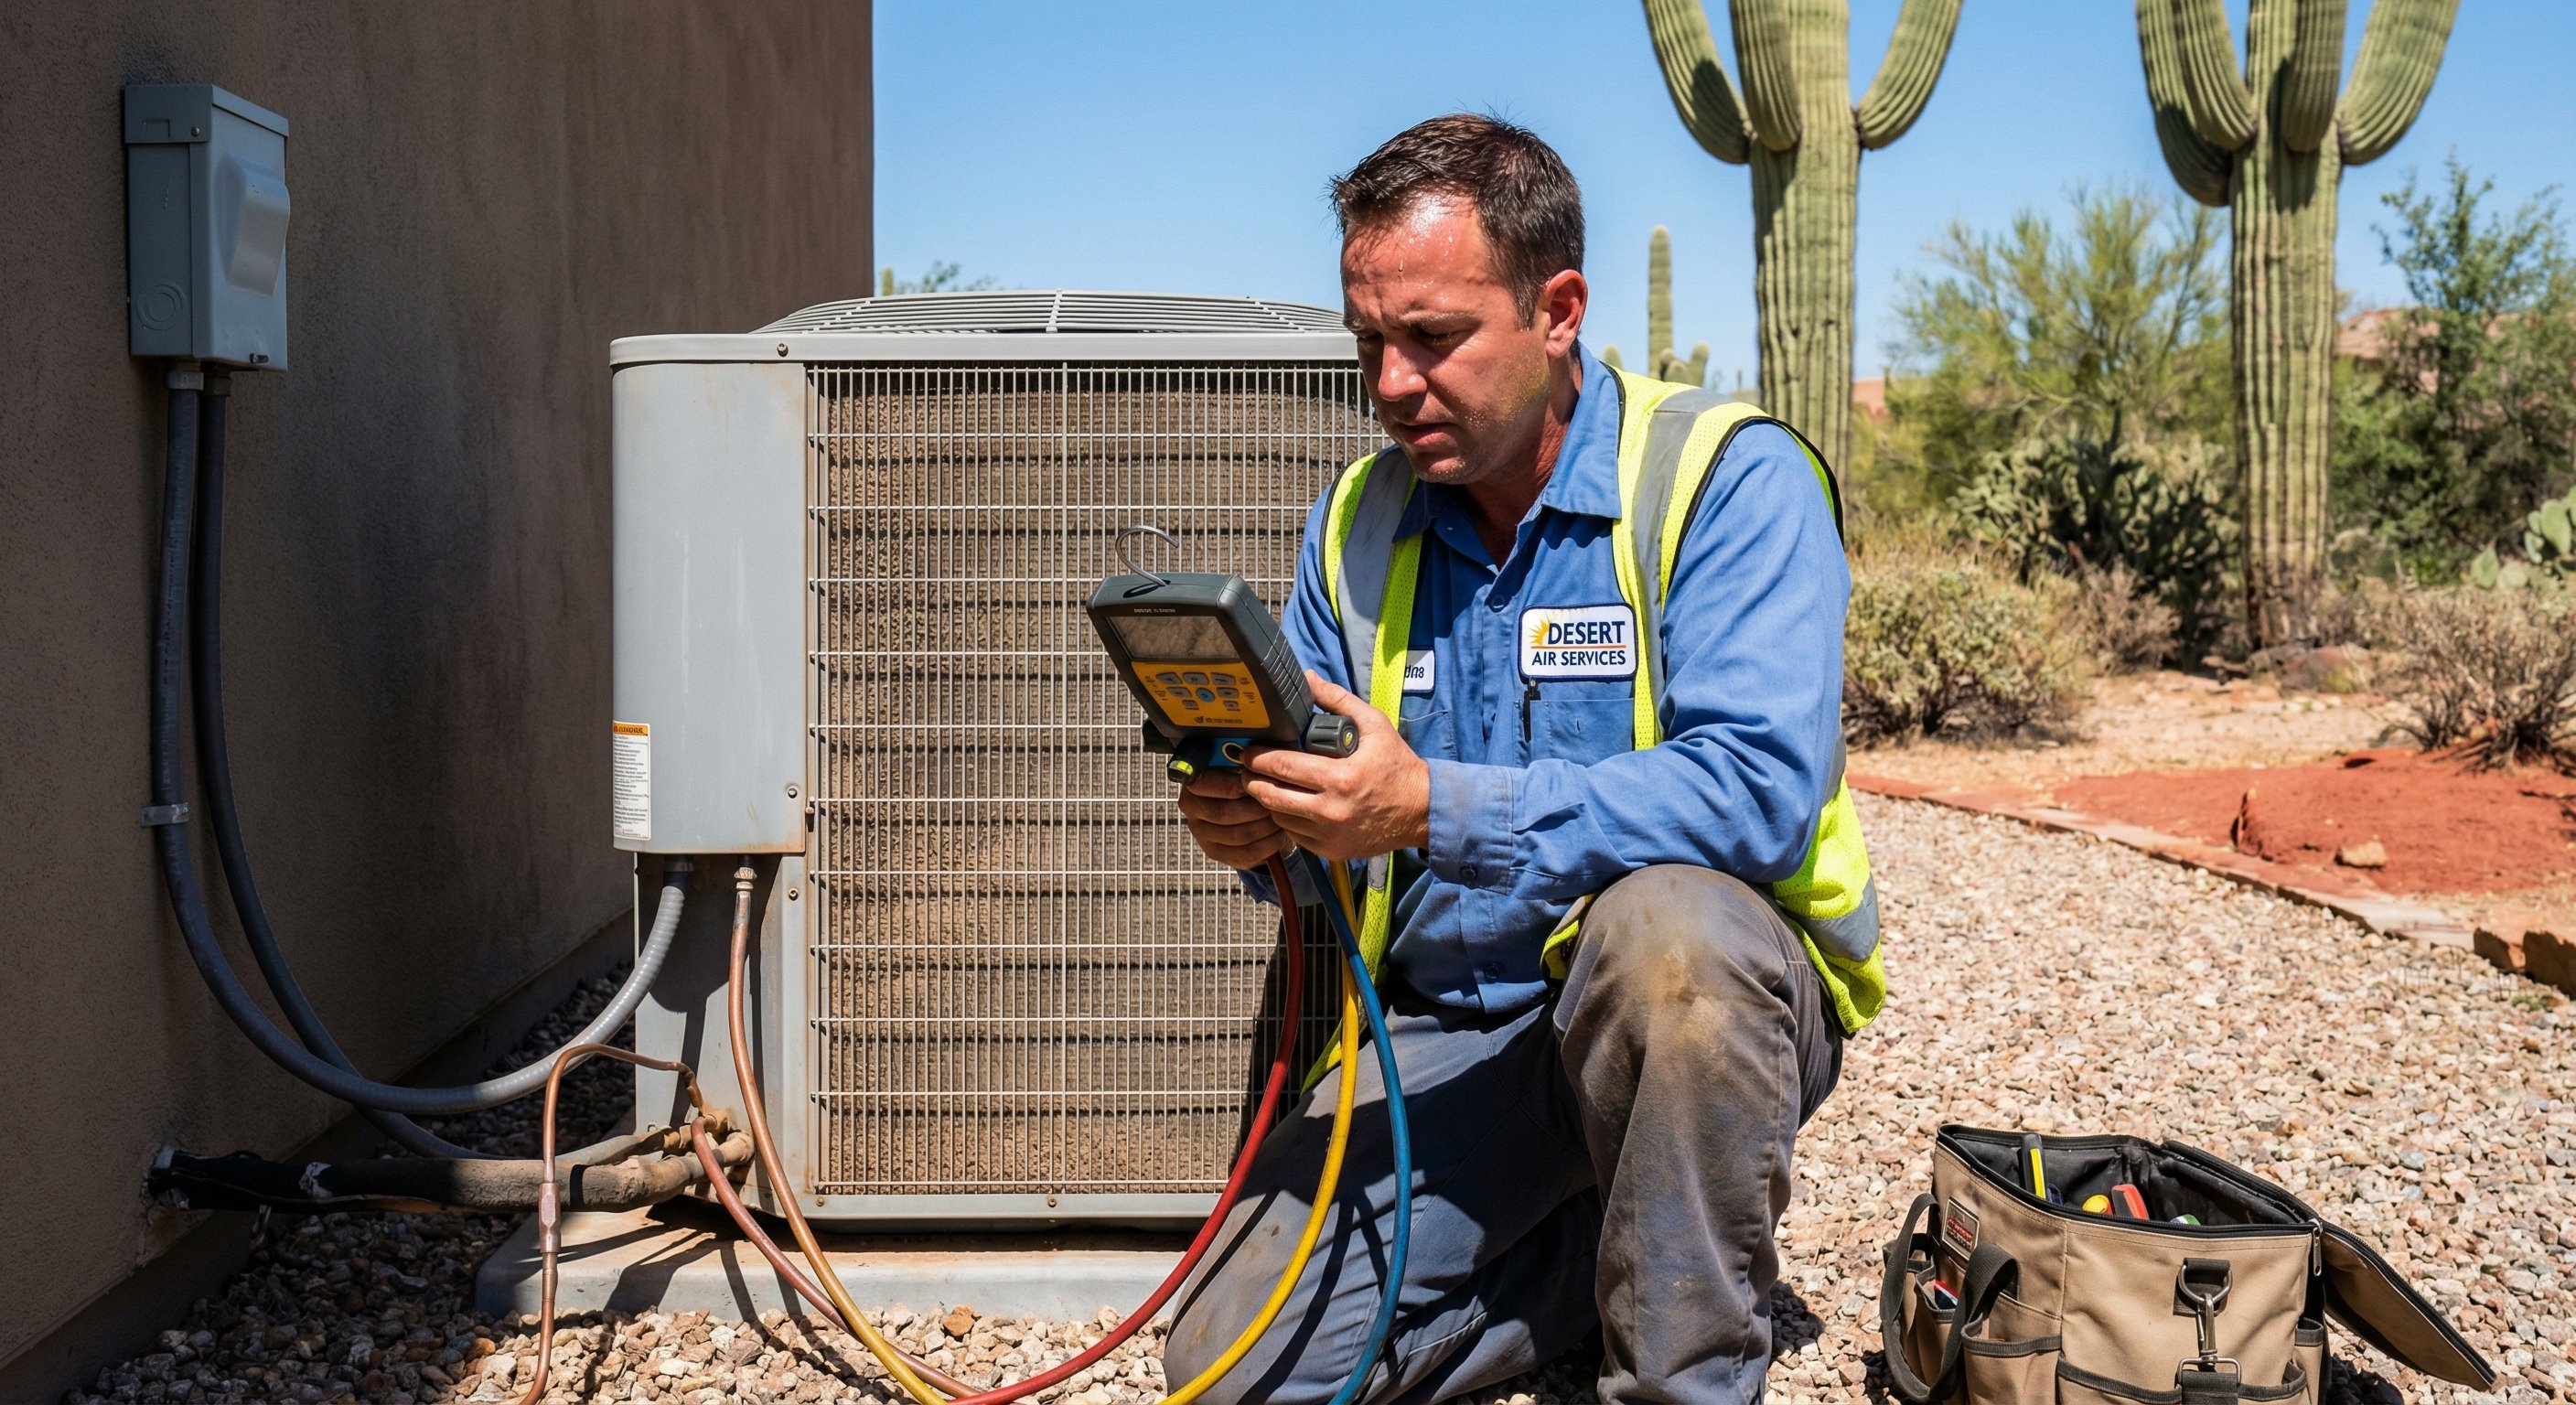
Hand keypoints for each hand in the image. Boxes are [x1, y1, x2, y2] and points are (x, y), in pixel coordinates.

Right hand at [1177, 766, 1290, 870]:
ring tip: (1279, 817)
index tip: (1252, 781)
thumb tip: (1266, 751)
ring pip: (1237, 835)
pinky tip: (1277, 835)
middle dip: (1256, 809)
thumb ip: (1251, 755)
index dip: (1231, 785)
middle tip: (1275, 802)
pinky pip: (1243, 854)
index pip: (1203, 783)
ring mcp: (1201, 832)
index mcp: (1194, 780)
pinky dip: (1266, 846)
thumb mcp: (1248, 761)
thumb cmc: (1248, 780)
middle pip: (1224, 813)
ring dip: (1264, 827)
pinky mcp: (1215, 851)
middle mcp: (1192, 806)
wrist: (1248, 808)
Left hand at [1242, 672, 1429, 862]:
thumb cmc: (1397, 765)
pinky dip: (1287, 820)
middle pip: (1271, 796)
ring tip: (1263, 785)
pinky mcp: (1331, 851)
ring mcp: (1329, 835)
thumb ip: (1338, 700)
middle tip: (1245, 769)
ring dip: (1267, 801)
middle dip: (1251, 780)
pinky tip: (1288, 805)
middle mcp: (1331, 811)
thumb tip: (1307, 678)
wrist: (1421, 810)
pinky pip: (1294, 835)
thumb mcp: (1374, 725)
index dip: (1256, 758)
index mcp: (1339, 778)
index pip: (1282, 767)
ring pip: (1279, 818)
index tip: (1246, 751)